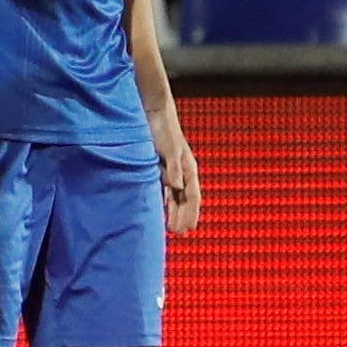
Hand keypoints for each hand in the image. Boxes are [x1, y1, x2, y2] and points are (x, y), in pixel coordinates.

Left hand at [149, 103, 199, 233]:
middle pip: (185, 200)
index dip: (190, 213)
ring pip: (175, 196)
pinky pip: (165, 189)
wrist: (153, 113)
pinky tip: (161, 210)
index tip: (187, 228)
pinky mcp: (160, 167)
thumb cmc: (163, 130)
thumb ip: (173, 167)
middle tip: (179, 233)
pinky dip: (165, 201)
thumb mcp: (169, 149)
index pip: (192, 197)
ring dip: (174, 212)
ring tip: (171, 227)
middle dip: (183, 216)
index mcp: (188, 169)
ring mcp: (172, 171)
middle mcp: (182, 172)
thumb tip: (177, 186)